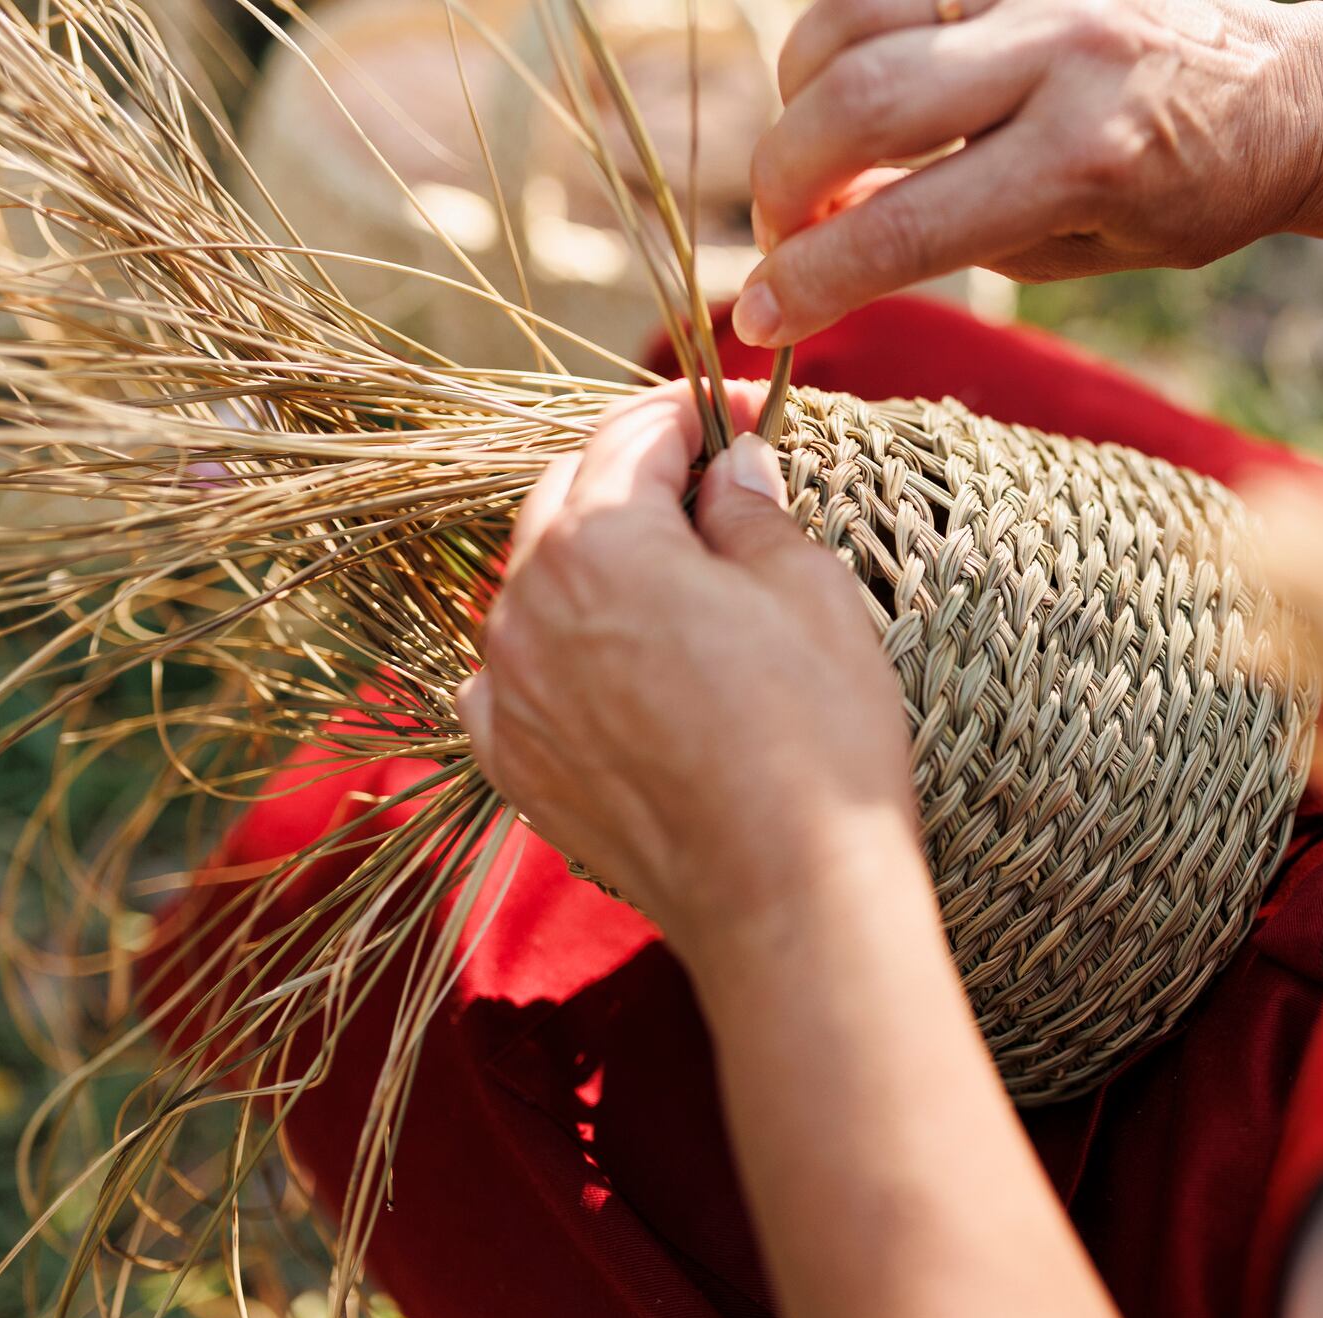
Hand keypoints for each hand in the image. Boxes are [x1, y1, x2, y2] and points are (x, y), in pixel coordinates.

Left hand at [457, 384, 930, 991]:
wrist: (787, 897)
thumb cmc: (815, 735)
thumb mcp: (807, 590)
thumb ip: (752, 511)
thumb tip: (733, 470)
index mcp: (596, 541)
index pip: (634, 435)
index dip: (699, 413)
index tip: (750, 415)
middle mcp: (525, 606)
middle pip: (570, 498)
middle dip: (640, 479)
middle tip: (721, 488)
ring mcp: (508, 690)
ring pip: (539, 585)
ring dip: (601, 563)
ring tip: (683, 581)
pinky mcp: (515, 762)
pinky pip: (519, 672)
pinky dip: (565, 648)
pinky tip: (624, 662)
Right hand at [735, 0, 1322, 346]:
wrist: (1293, 91)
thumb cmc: (1191, 194)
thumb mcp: (1081, 250)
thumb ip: (956, 238)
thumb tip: (828, 231)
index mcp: (1083, 157)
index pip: (900, 226)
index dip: (809, 280)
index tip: (763, 316)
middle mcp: (1058, 51)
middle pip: (850, 102)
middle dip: (783, 181)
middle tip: (785, 230)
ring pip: (847, 17)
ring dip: (802, 96)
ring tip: (823, 150)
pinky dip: (850, 32)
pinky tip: (864, 80)